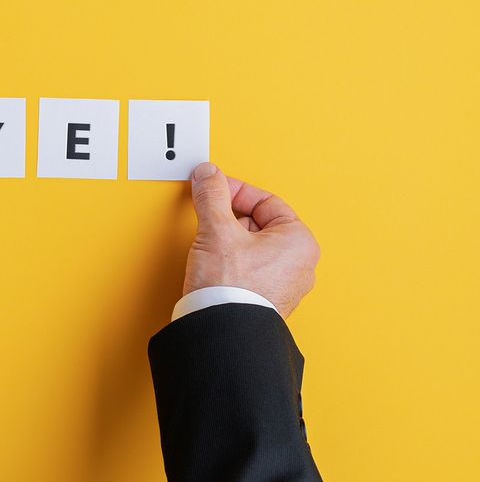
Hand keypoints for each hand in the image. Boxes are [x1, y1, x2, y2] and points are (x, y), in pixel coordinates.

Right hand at [185, 162, 319, 317]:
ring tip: (209, 246)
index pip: (266, 201)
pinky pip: (249, 269)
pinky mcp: (267, 300)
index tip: (213, 188)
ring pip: (252, 247)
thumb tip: (207, 174)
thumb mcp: (217, 229)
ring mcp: (284, 285)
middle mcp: (299, 264)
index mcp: (299, 241)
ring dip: (228, 240)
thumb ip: (212, 195)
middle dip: (229, 218)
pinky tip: (214, 266)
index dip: (234, 191)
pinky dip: (230, 262)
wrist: (222, 332)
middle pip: (258, 223)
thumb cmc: (231, 287)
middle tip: (207, 217)